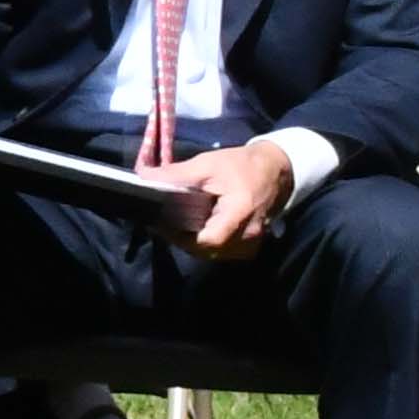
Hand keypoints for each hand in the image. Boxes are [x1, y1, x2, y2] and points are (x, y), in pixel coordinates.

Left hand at [156, 140, 298, 256]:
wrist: (276, 169)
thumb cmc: (242, 165)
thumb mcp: (207, 164)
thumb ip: (175, 174)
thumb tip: (142, 177)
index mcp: (240, 214)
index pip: (208, 240)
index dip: (181, 236)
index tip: (162, 222)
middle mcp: (248, 235)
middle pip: (207, 250)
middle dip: (182, 239)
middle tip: (162, 222)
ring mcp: (251, 243)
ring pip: (214, 254)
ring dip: (193, 243)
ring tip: (175, 225)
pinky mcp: (250, 245)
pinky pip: (223, 251)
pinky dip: (206, 243)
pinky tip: (194, 229)